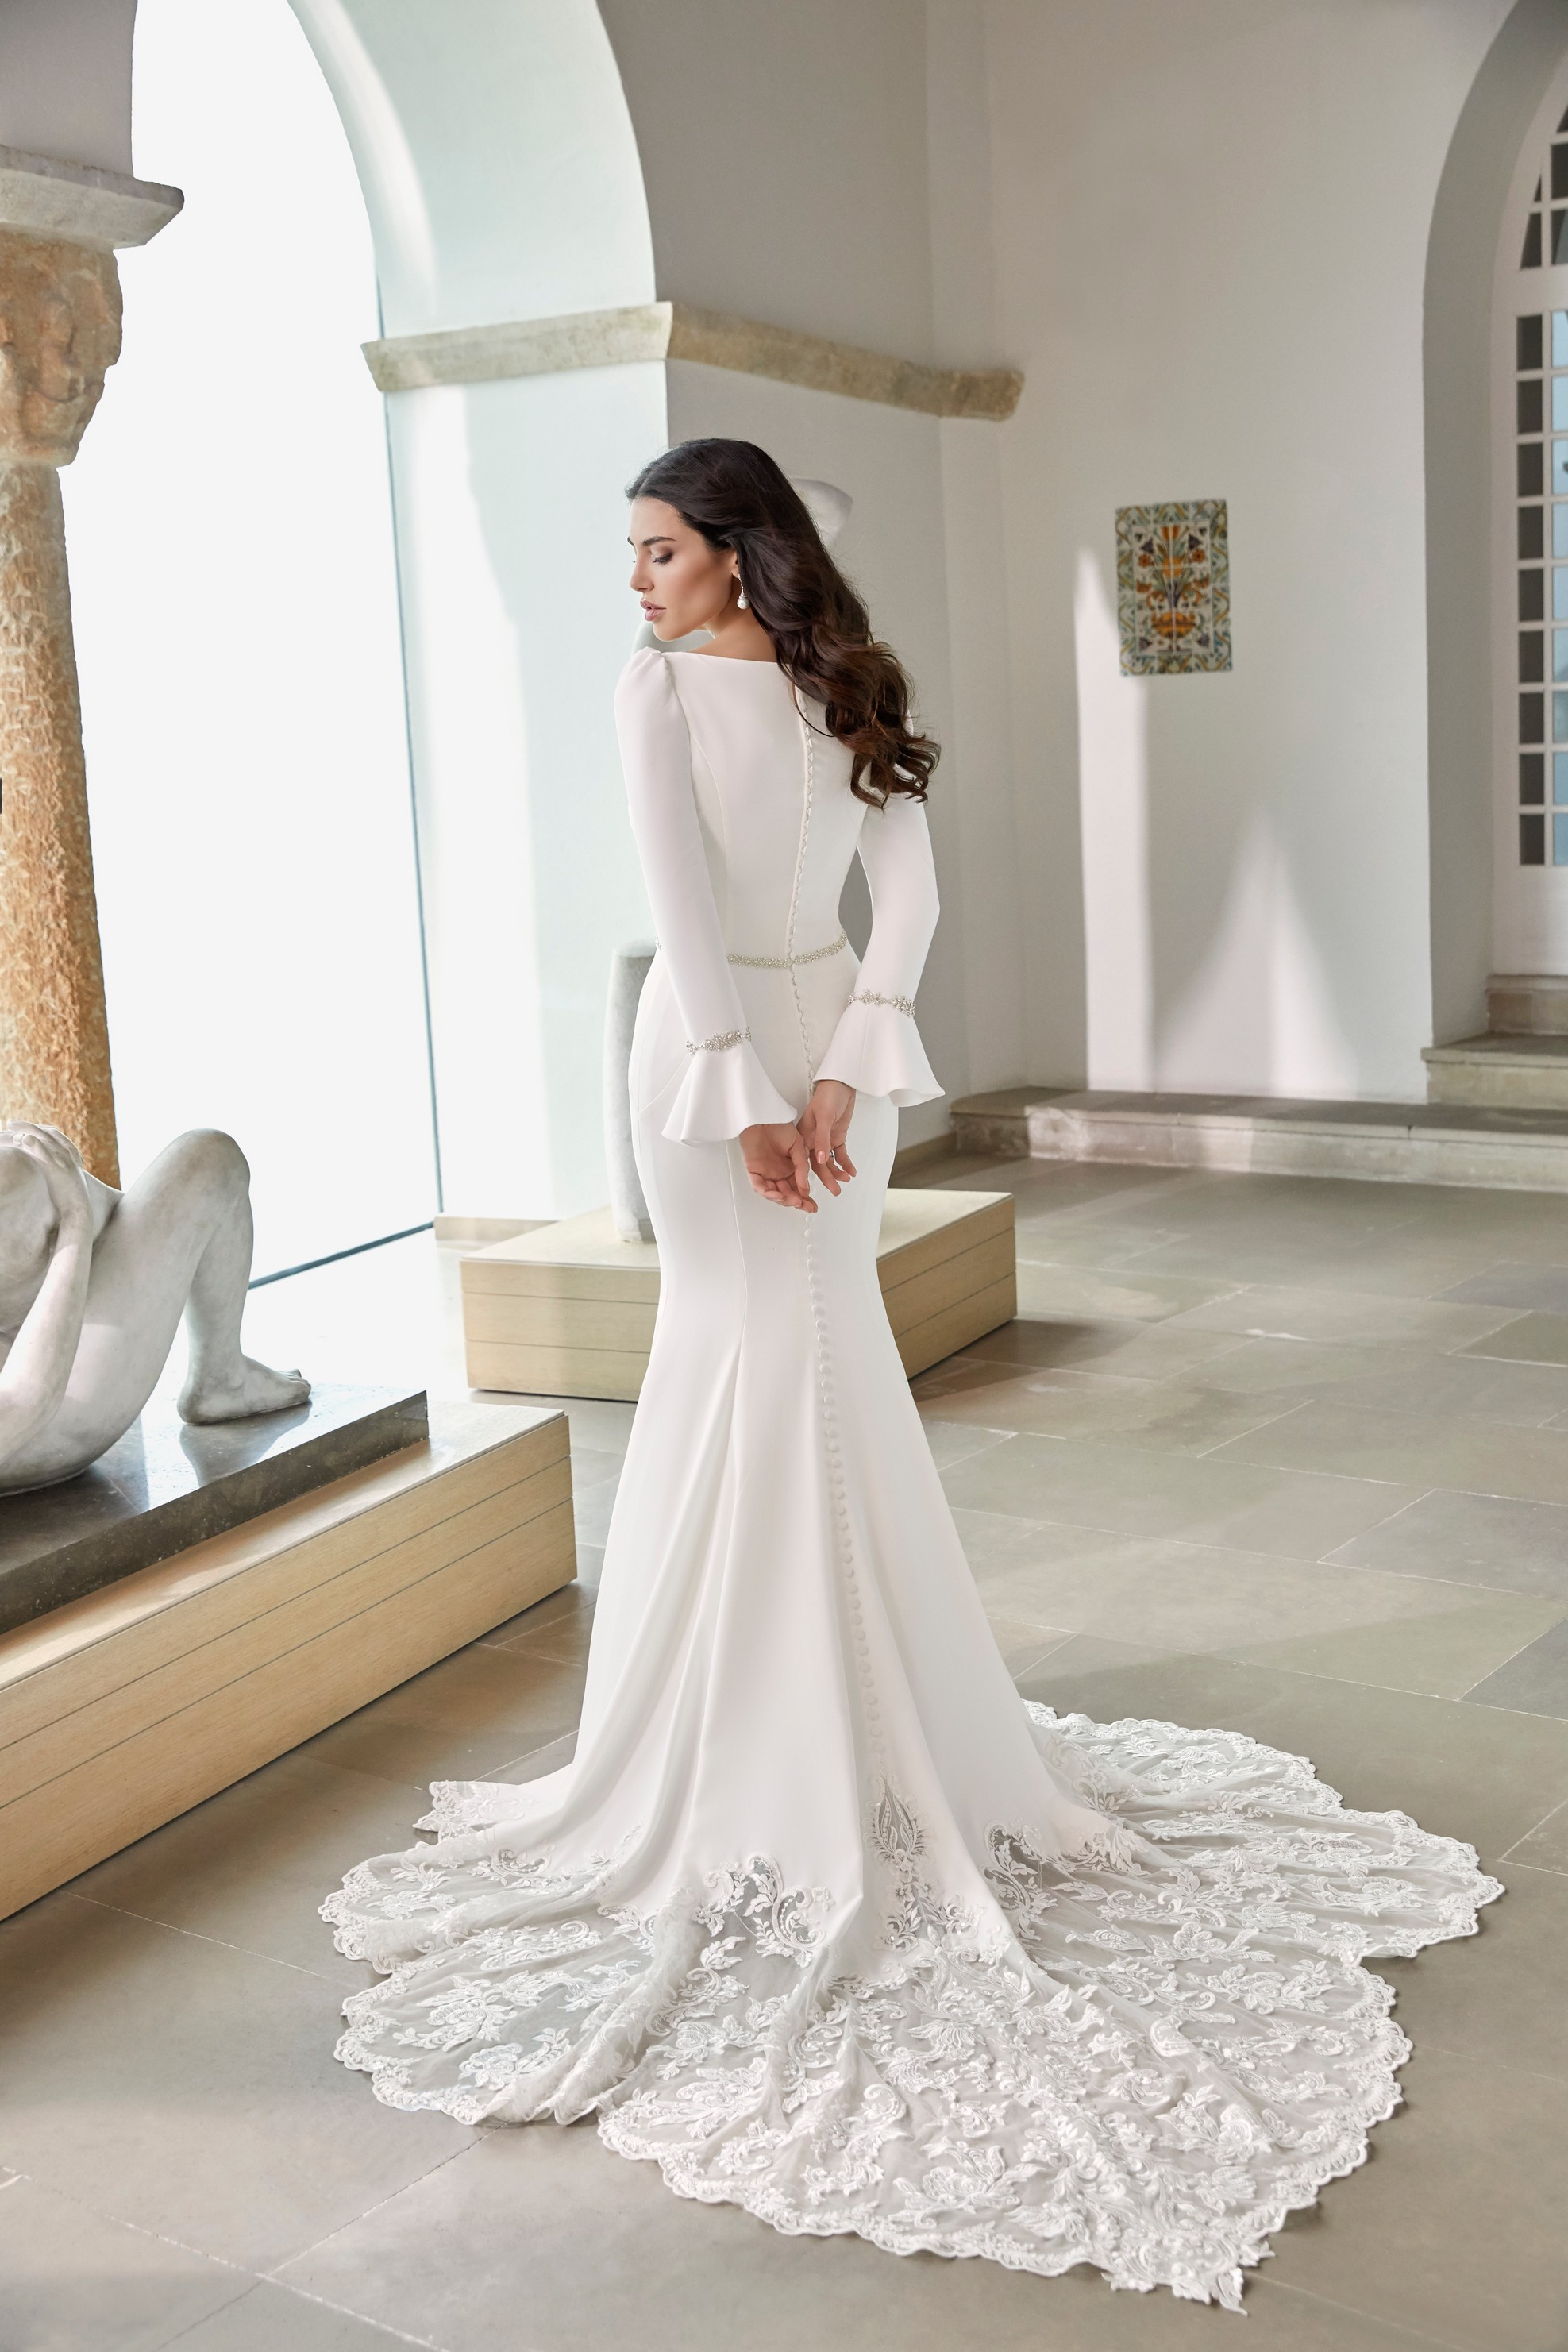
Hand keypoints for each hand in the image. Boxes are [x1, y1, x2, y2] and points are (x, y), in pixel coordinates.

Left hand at [1, 1124, 90, 1235]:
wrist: (79, 1210)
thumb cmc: (68, 1196)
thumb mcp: (60, 1177)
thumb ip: (52, 1166)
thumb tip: (40, 1163)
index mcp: (69, 1154)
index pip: (51, 1134)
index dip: (35, 1128)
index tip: (20, 1126)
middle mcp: (68, 1153)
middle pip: (46, 1132)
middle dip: (27, 1125)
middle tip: (10, 1122)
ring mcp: (64, 1160)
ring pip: (45, 1139)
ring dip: (27, 1129)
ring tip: (11, 1125)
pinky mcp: (59, 1169)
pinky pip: (47, 1153)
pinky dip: (36, 1145)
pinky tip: (25, 1139)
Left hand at [739, 1120, 814, 1210]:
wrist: (763, 1116)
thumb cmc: (779, 1126)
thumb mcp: (798, 1146)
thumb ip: (801, 1167)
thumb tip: (805, 1187)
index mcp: (790, 1167)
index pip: (798, 1188)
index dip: (805, 1198)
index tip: (812, 1205)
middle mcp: (778, 1172)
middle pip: (787, 1194)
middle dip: (796, 1202)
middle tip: (805, 1206)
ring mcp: (765, 1173)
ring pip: (774, 1193)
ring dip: (784, 1199)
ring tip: (794, 1201)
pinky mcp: (753, 1171)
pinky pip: (759, 1187)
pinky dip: (768, 1193)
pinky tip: (777, 1195)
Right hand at [798, 1081, 855, 1195]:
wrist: (843, 1084)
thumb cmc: (828, 1095)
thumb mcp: (824, 1117)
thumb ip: (822, 1139)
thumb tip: (820, 1160)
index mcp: (803, 1135)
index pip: (806, 1160)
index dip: (809, 1176)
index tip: (813, 1190)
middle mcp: (812, 1140)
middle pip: (819, 1164)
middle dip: (827, 1178)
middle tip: (835, 1191)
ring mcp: (825, 1139)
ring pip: (829, 1161)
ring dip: (837, 1172)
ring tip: (845, 1181)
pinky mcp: (837, 1137)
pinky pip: (840, 1154)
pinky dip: (846, 1163)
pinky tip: (851, 1171)